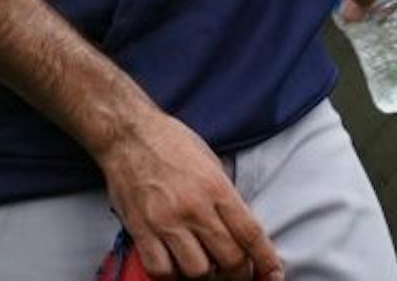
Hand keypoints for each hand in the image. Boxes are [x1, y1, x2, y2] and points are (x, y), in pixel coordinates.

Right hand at [97, 110, 279, 279]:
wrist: (124, 131)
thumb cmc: (168, 141)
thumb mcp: (209, 161)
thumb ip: (225, 197)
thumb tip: (240, 232)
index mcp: (215, 188)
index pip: (251, 235)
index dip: (266, 262)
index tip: (272, 275)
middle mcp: (193, 207)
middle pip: (230, 260)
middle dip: (238, 273)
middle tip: (235, 272)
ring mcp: (165, 220)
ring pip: (198, 271)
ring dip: (205, 275)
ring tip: (204, 267)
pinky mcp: (140, 228)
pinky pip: (161, 270)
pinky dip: (171, 275)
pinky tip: (174, 265)